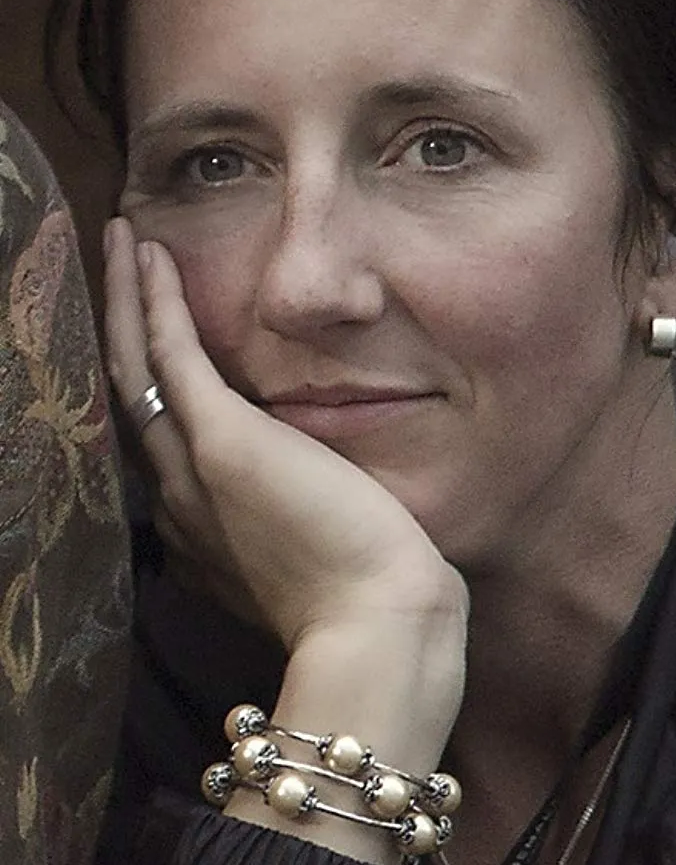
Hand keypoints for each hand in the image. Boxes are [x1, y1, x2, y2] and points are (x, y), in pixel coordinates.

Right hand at [103, 217, 466, 648]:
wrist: (376, 626)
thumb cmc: (362, 592)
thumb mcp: (310, 548)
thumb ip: (288, 514)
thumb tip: (296, 487)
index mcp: (201, 523)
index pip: (158, 435)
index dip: (145, 376)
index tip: (144, 332)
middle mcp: (178, 495)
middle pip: (130, 391)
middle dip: (118, 323)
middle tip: (110, 263)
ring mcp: (193, 467)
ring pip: (137, 363)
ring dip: (125, 296)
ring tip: (119, 238)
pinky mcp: (223, 441)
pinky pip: (171, 354)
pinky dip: (153, 302)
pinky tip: (147, 256)